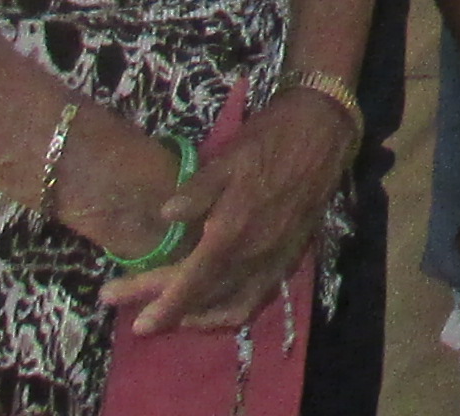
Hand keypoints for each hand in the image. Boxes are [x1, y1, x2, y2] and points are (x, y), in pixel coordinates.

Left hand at [106, 89, 357, 333]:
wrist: (322, 133)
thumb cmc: (269, 141)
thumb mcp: (227, 158)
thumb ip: (197, 191)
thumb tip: (165, 215)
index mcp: (234, 232)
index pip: (193, 283)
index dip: (165, 307)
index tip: (138, 326)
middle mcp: (254, 256)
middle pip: (206, 299)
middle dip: (170, 313)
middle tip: (138, 319)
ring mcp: (275, 260)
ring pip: (234, 307)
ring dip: (202, 319)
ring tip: (177, 317)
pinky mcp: (290, 258)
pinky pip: (258, 299)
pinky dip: (233, 311)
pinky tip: (218, 305)